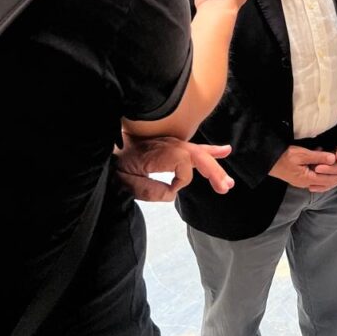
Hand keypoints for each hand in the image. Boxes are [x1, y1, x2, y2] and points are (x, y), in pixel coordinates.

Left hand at [115, 133, 234, 201]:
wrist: (108, 145)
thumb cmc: (115, 162)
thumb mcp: (124, 181)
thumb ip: (148, 189)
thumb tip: (172, 193)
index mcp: (156, 152)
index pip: (182, 161)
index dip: (182, 179)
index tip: (171, 191)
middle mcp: (167, 144)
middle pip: (197, 155)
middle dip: (213, 172)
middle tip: (225, 189)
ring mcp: (171, 143)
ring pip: (198, 153)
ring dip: (215, 167)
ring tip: (228, 183)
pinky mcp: (172, 145)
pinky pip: (194, 148)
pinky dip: (210, 151)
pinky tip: (225, 151)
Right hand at [269, 145, 336, 192]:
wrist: (267, 160)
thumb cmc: (283, 156)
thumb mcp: (301, 154)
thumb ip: (318, 156)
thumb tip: (333, 158)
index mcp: (307, 178)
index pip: (327, 180)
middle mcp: (305, 183)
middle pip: (324, 183)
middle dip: (336, 179)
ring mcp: (300, 181)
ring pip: (319, 181)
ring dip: (329, 177)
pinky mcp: (297, 178)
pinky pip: (313, 178)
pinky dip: (321, 174)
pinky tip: (324, 167)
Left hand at [313, 130, 336, 177]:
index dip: (328, 169)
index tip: (318, 168)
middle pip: (335, 176)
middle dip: (323, 176)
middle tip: (310, 175)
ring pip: (332, 178)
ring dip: (321, 181)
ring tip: (309, 184)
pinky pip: (330, 173)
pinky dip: (322, 176)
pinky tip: (313, 177)